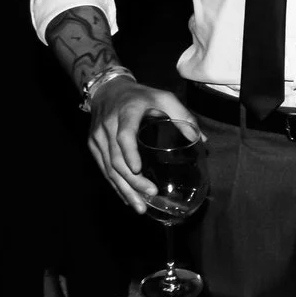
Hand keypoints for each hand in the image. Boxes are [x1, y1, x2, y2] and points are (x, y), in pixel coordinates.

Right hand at [87, 81, 201, 212]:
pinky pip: (103, 168)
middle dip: (132, 180)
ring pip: (108, 167)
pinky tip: (127, 198)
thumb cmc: (141, 96)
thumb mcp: (164, 97)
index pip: (124, 135)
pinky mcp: (93, 145)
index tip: (137, 169)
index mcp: (127, 113)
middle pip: (116, 158)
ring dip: (124, 189)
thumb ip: (183, 115)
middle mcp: (109, 126)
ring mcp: (98, 137)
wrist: (107, 90)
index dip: (129, 153)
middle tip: (149, 194)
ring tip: (139, 206)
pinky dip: (115, 185)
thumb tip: (202, 140)